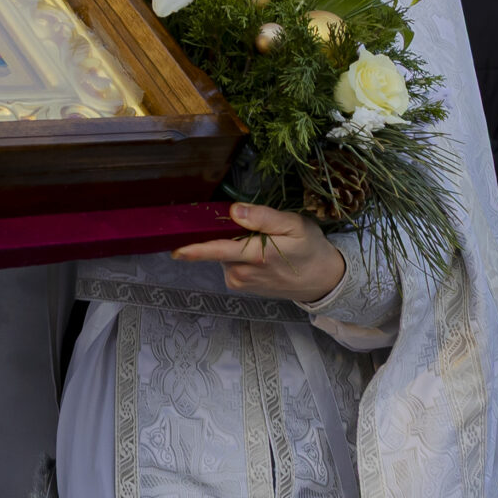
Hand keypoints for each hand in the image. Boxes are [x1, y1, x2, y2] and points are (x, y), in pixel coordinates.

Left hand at [171, 203, 346, 303]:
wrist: (323, 280)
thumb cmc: (310, 249)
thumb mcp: (294, 225)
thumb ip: (263, 217)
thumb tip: (233, 211)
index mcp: (255, 257)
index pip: (217, 250)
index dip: (194, 249)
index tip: (175, 251)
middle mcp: (242, 273)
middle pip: (218, 246)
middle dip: (228, 233)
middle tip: (258, 229)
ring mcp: (241, 282)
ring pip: (224, 255)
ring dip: (236, 245)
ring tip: (265, 244)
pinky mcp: (242, 286)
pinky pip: (230, 263)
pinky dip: (239, 256)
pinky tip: (260, 256)